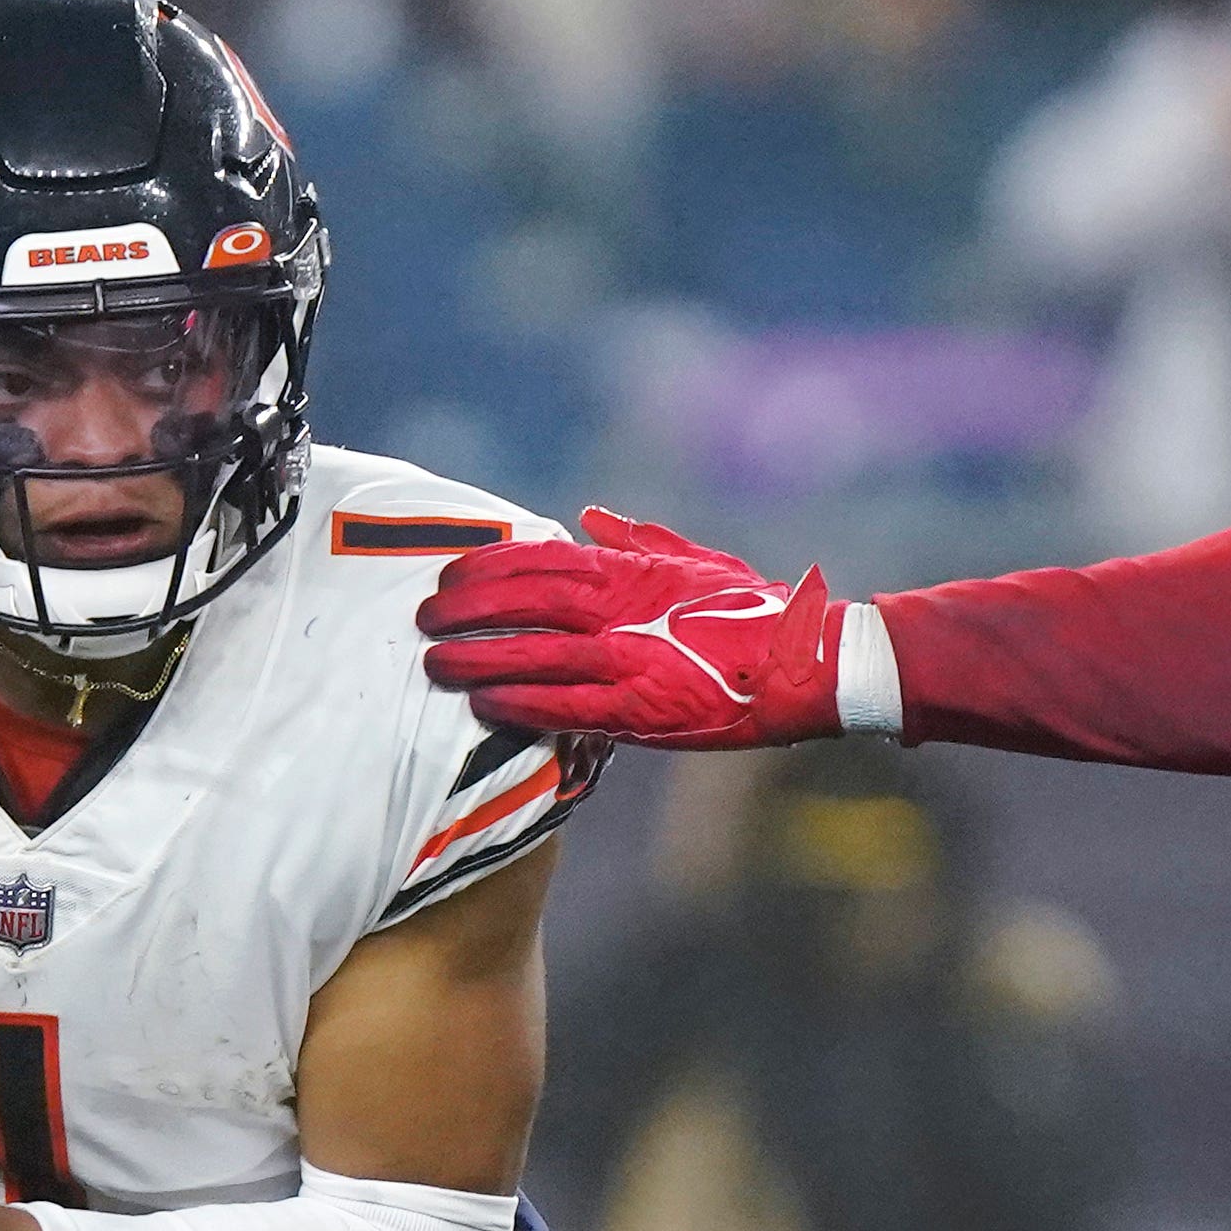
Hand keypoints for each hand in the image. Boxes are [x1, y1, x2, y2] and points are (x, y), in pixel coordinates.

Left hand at [418, 506, 849, 747]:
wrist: (805, 666)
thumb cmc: (756, 611)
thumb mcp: (698, 561)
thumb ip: (638, 540)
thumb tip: (590, 517)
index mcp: (633, 572)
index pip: (542, 559)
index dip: (489, 566)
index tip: (452, 575)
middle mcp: (623, 611)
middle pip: (525, 602)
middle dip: (468, 609)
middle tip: (425, 618)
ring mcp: (629, 662)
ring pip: (533, 656)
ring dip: (478, 659)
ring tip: (436, 664)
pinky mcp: (640, 714)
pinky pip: (564, 709)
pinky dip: (520, 705)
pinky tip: (485, 705)